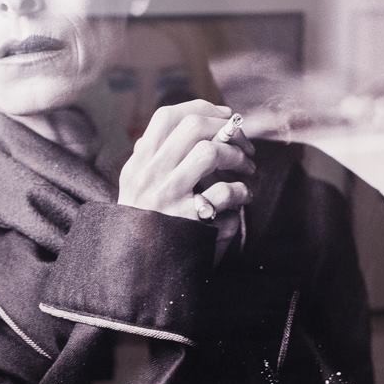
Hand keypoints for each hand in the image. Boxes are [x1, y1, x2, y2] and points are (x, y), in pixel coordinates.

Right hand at [116, 99, 255, 222]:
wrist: (138, 274)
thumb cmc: (147, 228)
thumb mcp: (137, 190)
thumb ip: (154, 159)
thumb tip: (183, 124)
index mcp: (138, 164)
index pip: (166, 117)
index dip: (201, 108)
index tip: (224, 116)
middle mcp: (149, 176)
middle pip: (192, 127)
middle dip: (227, 129)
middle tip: (244, 146)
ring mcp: (167, 197)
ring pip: (209, 152)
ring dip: (237, 156)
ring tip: (246, 169)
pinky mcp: (188, 220)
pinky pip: (224, 192)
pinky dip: (241, 191)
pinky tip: (242, 197)